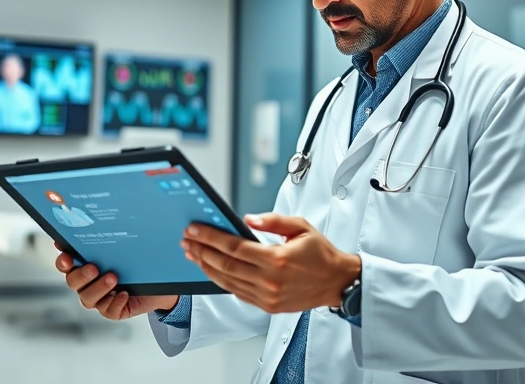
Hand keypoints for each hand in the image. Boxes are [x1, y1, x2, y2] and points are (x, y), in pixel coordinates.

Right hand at [54, 245, 177, 320]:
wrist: (158, 281)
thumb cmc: (135, 261)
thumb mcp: (122, 247)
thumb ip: (103, 239)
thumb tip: (92, 222)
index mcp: (84, 267)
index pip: (65, 265)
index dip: (63, 262)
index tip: (67, 257)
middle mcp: (88, 284)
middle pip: (73, 282)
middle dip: (81, 275)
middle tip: (93, 268)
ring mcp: (99, 299)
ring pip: (88, 298)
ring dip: (99, 288)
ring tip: (113, 278)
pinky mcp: (113, 310)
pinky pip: (109, 311)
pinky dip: (115, 303)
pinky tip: (123, 294)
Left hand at [182, 214, 360, 314]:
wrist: (337, 282)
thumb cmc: (321, 254)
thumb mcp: (301, 227)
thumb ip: (273, 221)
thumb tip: (247, 219)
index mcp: (277, 259)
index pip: (234, 247)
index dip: (210, 237)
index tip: (195, 230)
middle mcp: (270, 280)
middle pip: (225, 265)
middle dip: (202, 251)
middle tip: (187, 241)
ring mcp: (267, 296)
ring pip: (227, 282)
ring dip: (206, 267)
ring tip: (193, 254)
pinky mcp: (267, 306)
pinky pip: (237, 293)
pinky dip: (220, 281)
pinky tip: (211, 270)